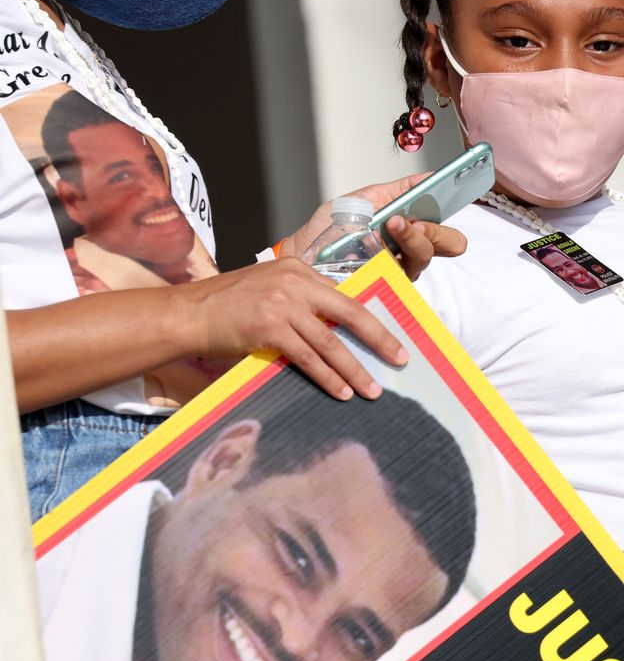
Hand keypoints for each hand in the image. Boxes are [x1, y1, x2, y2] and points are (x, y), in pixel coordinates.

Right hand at [175, 258, 405, 399]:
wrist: (187, 313)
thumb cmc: (227, 304)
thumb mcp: (269, 287)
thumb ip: (301, 298)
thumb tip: (336, 323)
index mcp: (297, 269)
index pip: (343, 297)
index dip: (370, 321)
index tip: (390, 338)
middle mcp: (294, 282)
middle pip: (349, 314)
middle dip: (378, 340)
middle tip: (400, 359)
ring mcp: (281, 305)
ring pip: (329, 343)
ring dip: (354, 369)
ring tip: (372, 389)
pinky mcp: (268, 328)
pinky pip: (308, 358)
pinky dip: (327, 377)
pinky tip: (342, 391)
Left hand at [280, 173, 468, 279]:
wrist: (302, 254)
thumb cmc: (330, 230)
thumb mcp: (364, 199)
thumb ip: (398, 191)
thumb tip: (430, 178)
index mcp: (412, 231)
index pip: (447, 225)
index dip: (455, 211)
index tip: (449, 192)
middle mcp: (411, 253)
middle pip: (450, 244)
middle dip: (437, 229)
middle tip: (416, 221)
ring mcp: (401, 271)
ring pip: (424, 255)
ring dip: (411, 237)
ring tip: (392, 224)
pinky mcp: (385, 287)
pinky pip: (400, 271)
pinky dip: (391, 253)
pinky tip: (377, 246)